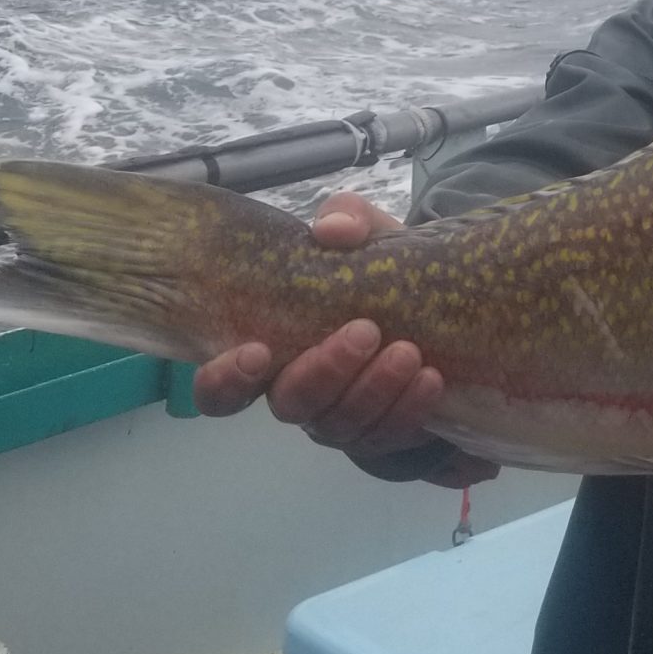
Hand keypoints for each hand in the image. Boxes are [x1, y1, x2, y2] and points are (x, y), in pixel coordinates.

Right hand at [190, 191, 498, 486]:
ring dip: (374, 389)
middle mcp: (296, 392)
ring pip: (341, 424)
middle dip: (324, 371)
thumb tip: (332, 229)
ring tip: (408, 352)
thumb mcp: (363, 233)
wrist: (432, 298)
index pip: (220, 389)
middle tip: (366, 330)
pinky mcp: (381, 431)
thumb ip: (345, 219)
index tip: (256, 349)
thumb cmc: (373, 266)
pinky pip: (388, 434)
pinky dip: (409, 408)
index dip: (225, 380)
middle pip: (290, 405)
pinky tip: (431, 379)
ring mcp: (338, 418)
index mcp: (270, 350)